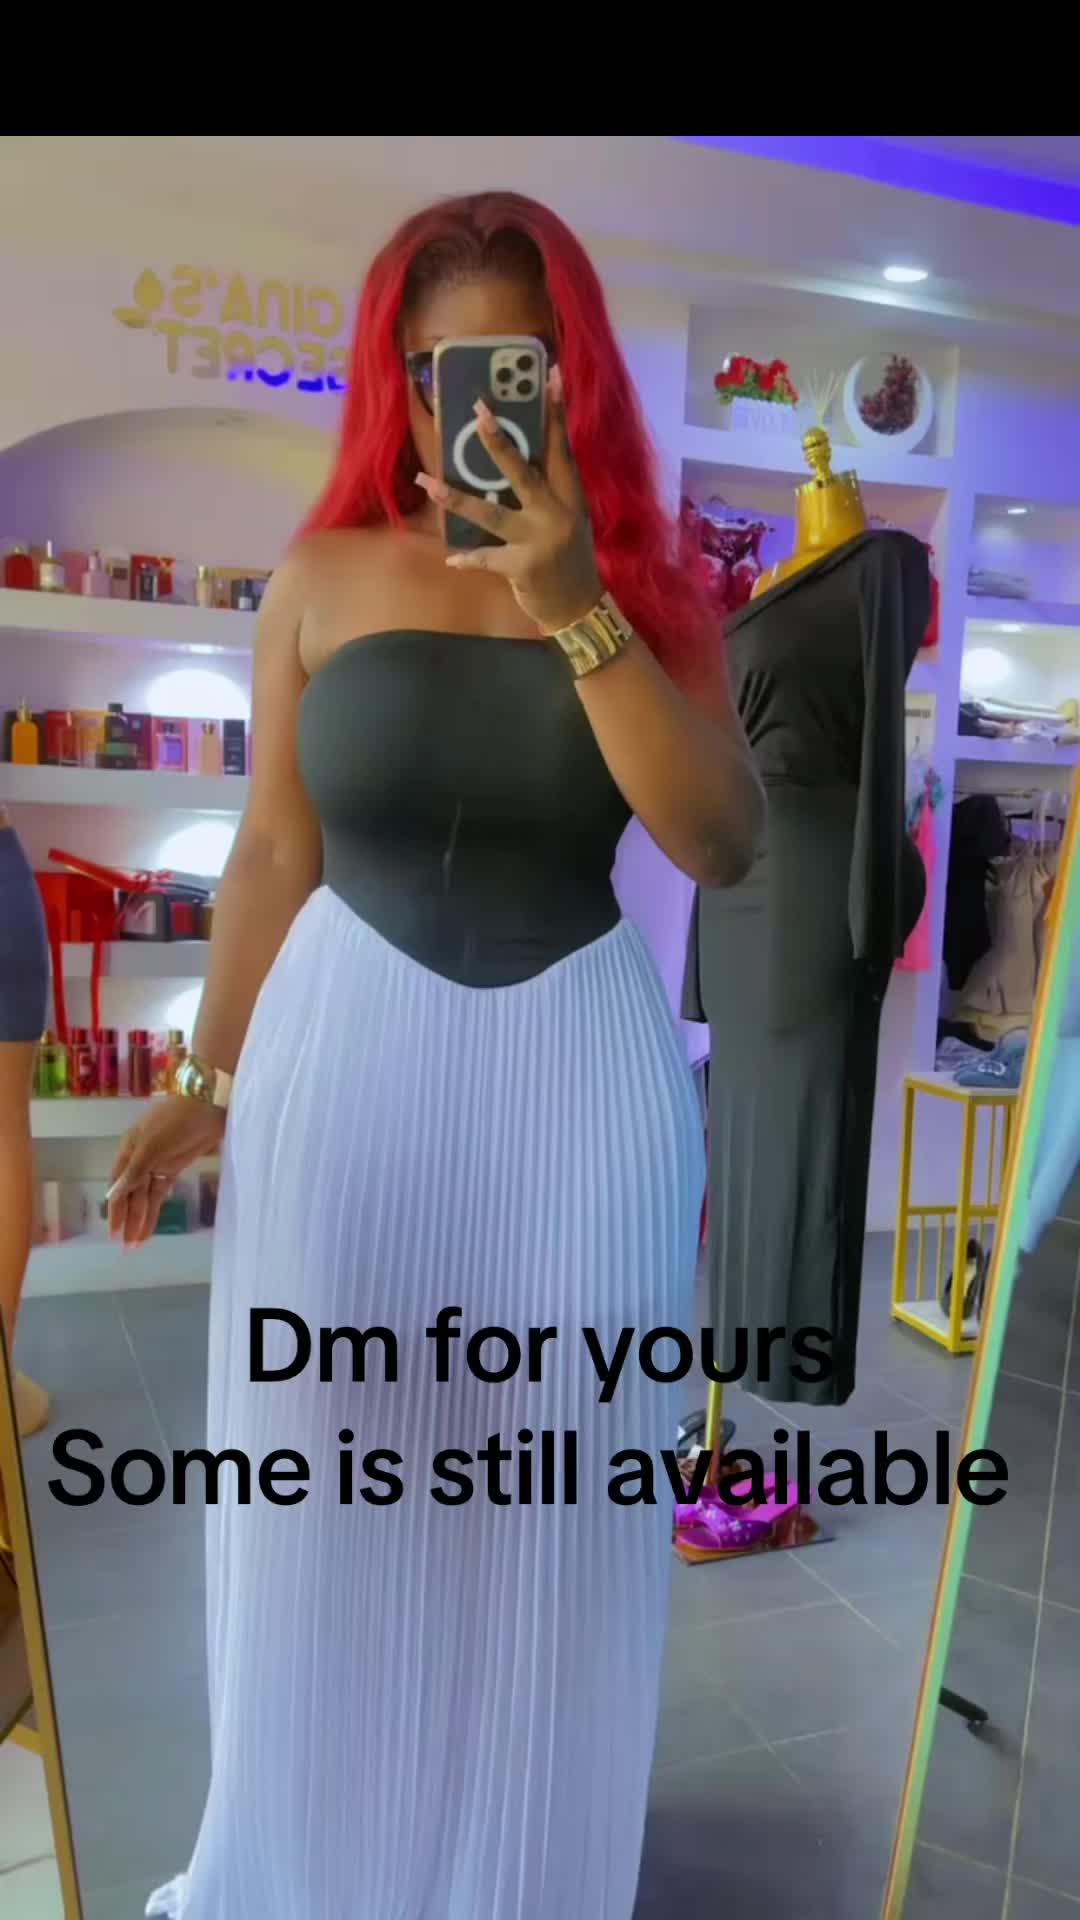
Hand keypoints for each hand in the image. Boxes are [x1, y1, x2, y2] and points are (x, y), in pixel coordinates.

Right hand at [106, 1096, 225, 1247]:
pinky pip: (161, 1191)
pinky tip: (149, 1224)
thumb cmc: (176, 1120)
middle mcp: (140, 1158)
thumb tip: (113, 1195)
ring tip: (136, 1244)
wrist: (208, 1102)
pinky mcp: (176, 1165)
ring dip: (141, 1219)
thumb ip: (134, 1171)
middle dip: (128, 1220)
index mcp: (129, 1149)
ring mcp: (159, 1162)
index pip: (118, 1185)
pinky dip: (155, 1208)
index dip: (115, 1209)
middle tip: (126, 1247)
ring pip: (146, 1196)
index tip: (113, 1232)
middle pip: (131, 1195)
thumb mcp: (152, 1145)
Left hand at [415, 369, 602, 633]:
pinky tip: (451, 559)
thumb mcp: (568, 519)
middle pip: (525, 472)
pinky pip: (487, 558)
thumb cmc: (568, 559)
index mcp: (570, 497)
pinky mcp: (523, 567)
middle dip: (499, 442)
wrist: (578, 608)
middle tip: (478, 411)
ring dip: (456, 498)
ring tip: (426, 481)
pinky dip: (468, 559)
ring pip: (492, 514)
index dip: (556, 412)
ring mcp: (540, 541)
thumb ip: (549, 491)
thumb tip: (513, 458)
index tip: (551, 375)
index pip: (561, 448)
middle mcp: (557, 514)